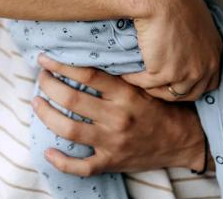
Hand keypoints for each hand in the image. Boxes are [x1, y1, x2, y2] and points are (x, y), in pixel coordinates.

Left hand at [33, 54, 207, 175]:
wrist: (185, 140)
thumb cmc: (162, 108)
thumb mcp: (144, 86)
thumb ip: (118, 76)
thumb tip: (85, 56)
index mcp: (126, 94)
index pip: (87, 74)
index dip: (61, 64)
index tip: (45, 58)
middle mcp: (117, 117)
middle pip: (72, 100)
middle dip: (48, 86)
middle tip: (41, 78)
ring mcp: (113, 142)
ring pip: (69, 130)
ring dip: (46, 115)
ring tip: (37, 103)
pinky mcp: (111, 162)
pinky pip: (81, 167)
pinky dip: (61, 161)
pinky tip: (48, 152)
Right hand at [128, 0, 221, 100]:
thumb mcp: (195, 19)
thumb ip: (194, 39)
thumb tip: (183, 46)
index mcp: (214, 52)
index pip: (210, 82)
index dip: (192, 84)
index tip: (176, 81)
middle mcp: (206, 65)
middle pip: (191, 93)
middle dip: (172, 90)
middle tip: (154, 84)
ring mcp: (188, 72)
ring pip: (169, 93)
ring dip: (153, 88)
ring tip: (139, 79)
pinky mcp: (166, 73)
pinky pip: (147, 84)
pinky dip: (134, 79)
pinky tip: (125, 72)